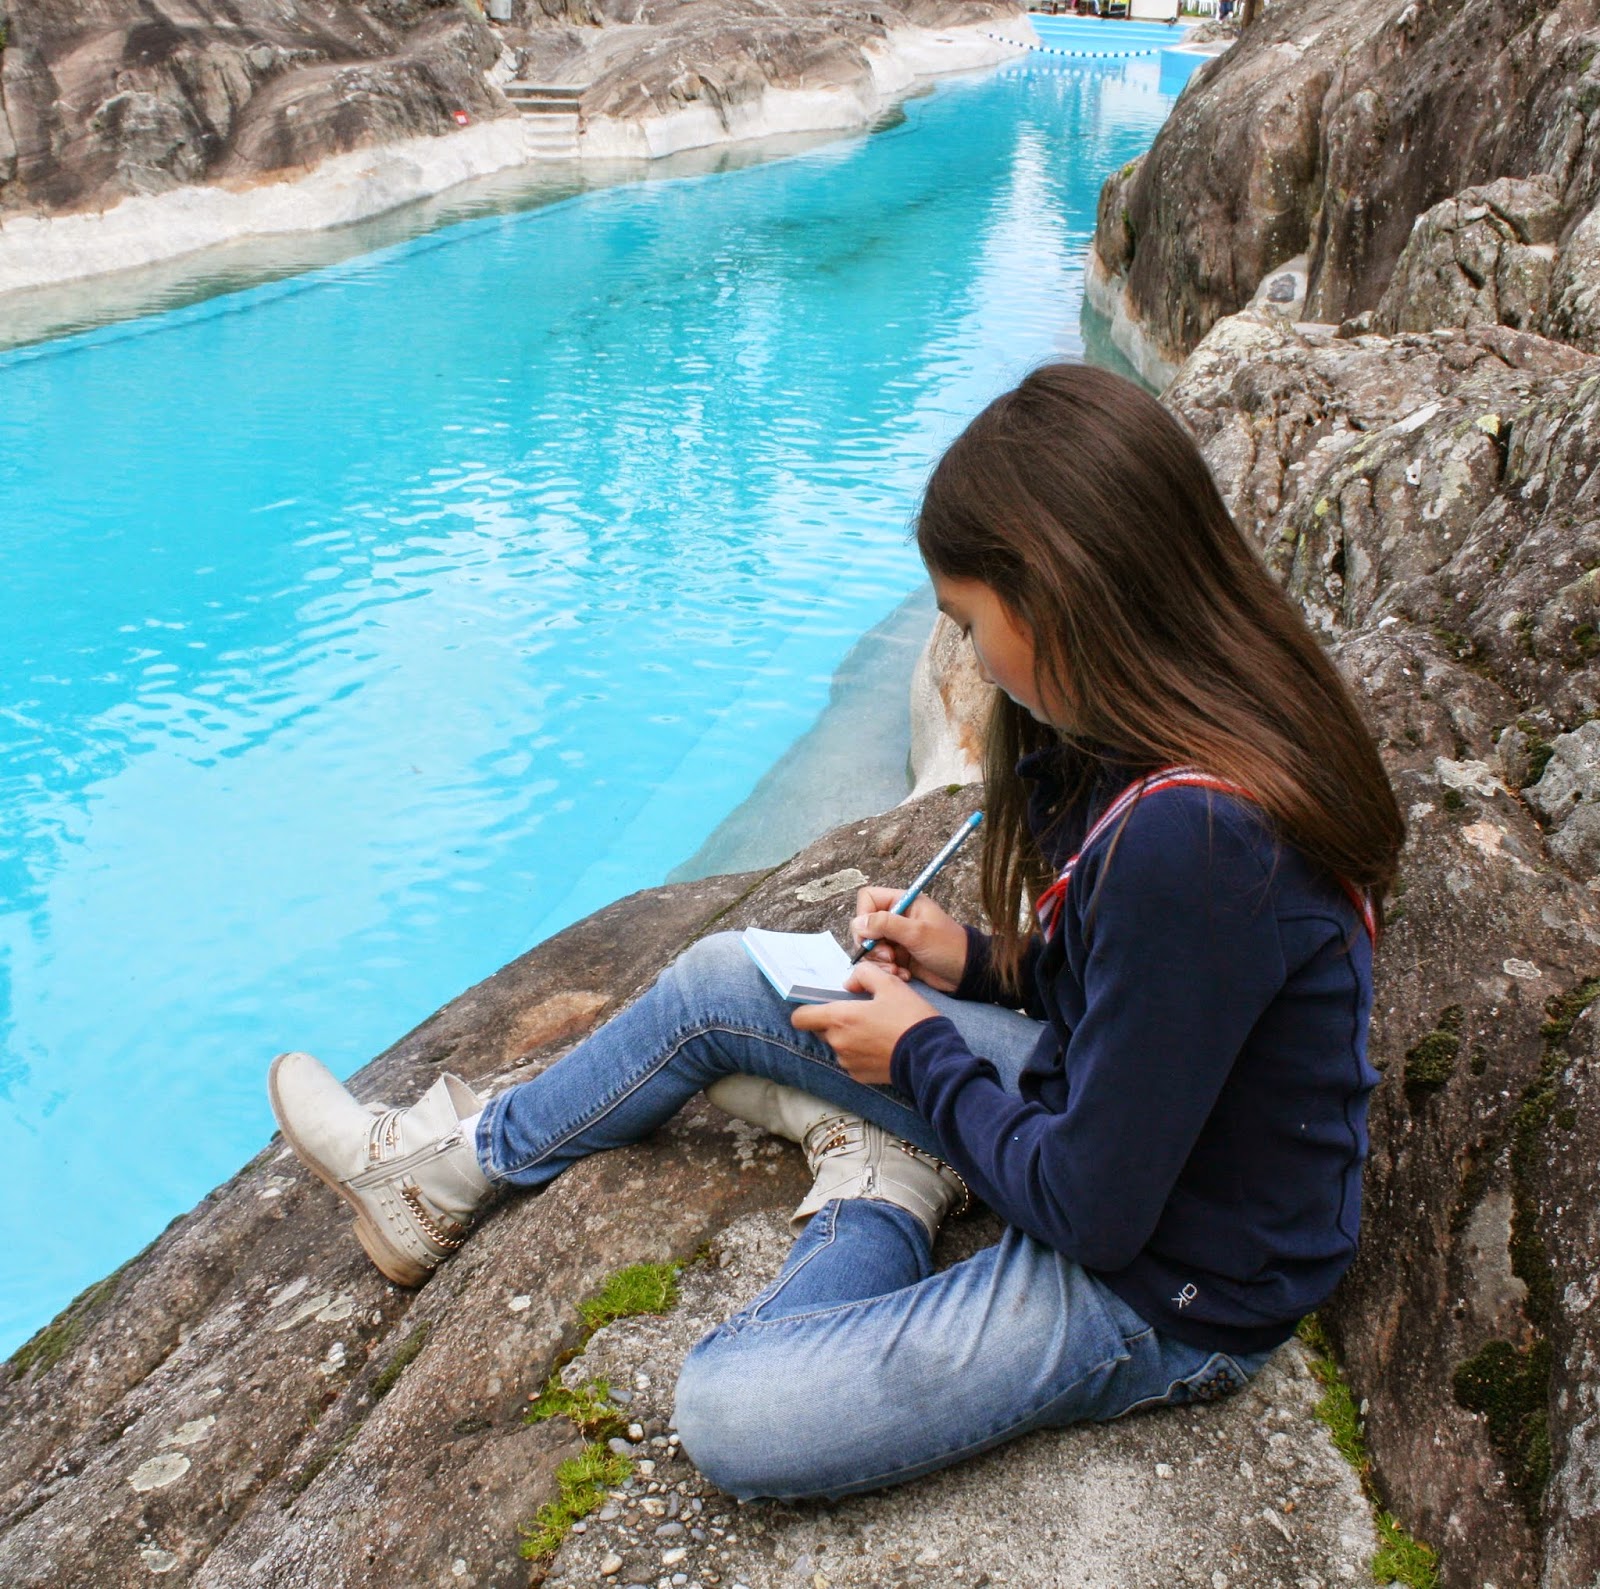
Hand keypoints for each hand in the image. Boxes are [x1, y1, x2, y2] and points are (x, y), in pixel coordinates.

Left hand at [790, 960, 940, 1084]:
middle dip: (835, 1020)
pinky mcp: (860, 1076)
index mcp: (840, 1018)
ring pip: (838, 1045)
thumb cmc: (909, 1017)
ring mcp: (848, 1062)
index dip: (808, 1009)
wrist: (930, 1056)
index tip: (822, 1005)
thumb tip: (850, 982)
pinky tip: (881, 1045)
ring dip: (849, 1037)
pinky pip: (851, 1060)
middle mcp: (838, 1042)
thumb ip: (864, 974)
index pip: (801, 1018)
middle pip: (822, 1029)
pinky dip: (860, 1053)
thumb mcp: (890, 984)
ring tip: (876, 1029)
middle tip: (861, 1012)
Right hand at [849, 886, 968, 993]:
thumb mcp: (917, 933)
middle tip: (889, 956)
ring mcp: (896, 938)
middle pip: (864, 925)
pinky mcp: (898, 956)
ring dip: (879, 961)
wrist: (966, 973)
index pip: (868, 899)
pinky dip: (888, 970)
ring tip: (897, 969)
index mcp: (903, 902)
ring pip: (869, 947)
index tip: (871, 935)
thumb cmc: (948, 947)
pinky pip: (880, 962)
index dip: (864, 916)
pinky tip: (904, 975)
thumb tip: (858, 923)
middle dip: (872, 945)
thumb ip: (886, 924)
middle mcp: (897, 917)